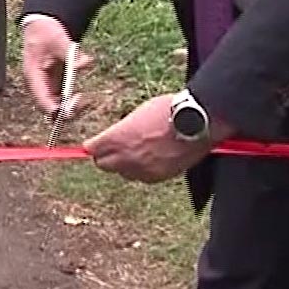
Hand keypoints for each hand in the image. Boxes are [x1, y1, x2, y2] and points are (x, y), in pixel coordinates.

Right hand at [20, 15, 91, 113]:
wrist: (42, 26)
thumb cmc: (45, 32)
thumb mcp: (58, 39)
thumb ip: (72, 53)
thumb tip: (85, 64)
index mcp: (33, 76)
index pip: (42, 101)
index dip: (56, 109)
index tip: (72, 106)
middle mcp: (38, 85)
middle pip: (49, 110)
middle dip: (66, 110)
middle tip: (83, 100)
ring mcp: (45, 86)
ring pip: (56, 108)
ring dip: (71, 108)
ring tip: (86, 100)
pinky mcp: (53, 85)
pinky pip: (62, 101)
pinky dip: (72, 102)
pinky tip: (84, 97)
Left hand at [85, 93, 215, 183]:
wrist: (195, 123)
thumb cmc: (169, 111)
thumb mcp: (139, 113)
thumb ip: (123, 129)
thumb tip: (116, 136)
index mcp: (118, 137)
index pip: (92, 149)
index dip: (93, 145)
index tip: (94, 144)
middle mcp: (126, 157)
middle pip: (103, 165)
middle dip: (105, 157)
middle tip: (111, 150)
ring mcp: (142, 169)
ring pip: (123, 173)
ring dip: (125, 165)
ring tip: (135, 154)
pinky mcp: (157, 177)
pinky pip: (142, 178)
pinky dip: (142, 171)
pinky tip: (149, 160)